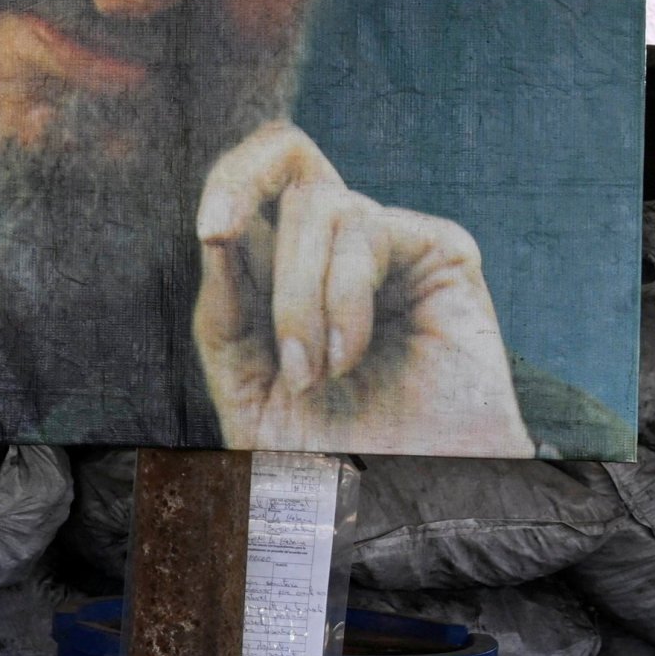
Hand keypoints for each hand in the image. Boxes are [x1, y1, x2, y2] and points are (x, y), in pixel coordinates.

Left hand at [192, 122, 533, 455]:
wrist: (406, 504)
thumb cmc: (330, 455)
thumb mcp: (246, 387)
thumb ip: (224, 314)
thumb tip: (218, 236)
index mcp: (289, 268)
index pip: (255, 180)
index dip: (228, 180)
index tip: (211, 231)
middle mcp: (340, 247)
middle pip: (287, 151)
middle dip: (240, 193)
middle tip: (218, 241)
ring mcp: (394, 247)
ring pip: (320, 202)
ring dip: (297, 298)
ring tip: (312, 374)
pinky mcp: (444, 254)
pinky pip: (368, 231)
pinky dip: (343, 299)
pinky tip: (349, 358)